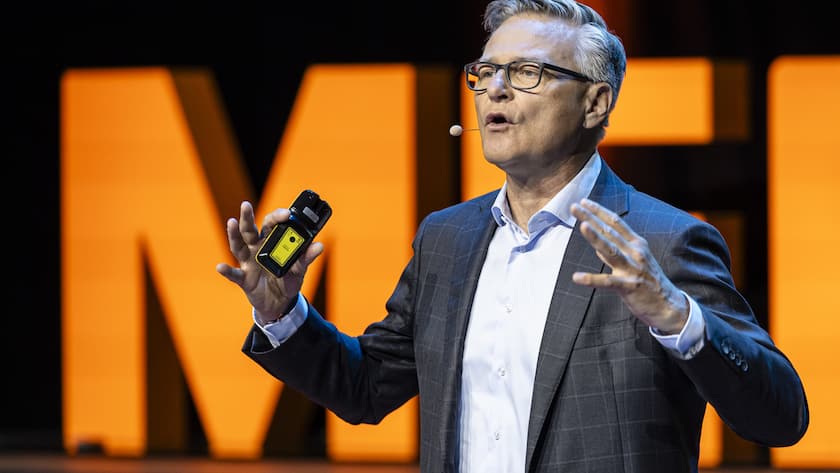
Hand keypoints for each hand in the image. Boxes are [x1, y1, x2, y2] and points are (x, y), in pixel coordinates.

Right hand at [215, 201, 323, 323]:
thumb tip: (319, 246)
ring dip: (234, 235)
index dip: (277, 217)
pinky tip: (221, 266)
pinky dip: (227, 270)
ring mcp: (248, 263)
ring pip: (238, 246)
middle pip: (250, 230)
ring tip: (231, 222)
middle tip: (246, 205)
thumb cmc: (288, 280)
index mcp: (271, 242)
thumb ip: (306, 257)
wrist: (281, 303)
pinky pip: (234, 274)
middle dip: (247, 217)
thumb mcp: (299, 269)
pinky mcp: (244, 279)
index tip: (286, 214)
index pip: (271, 224)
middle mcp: (256, 248)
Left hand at [570, 198, 687, 333]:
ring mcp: (632, 268)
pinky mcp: (629, 286)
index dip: (599, 211)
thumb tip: (597, 246)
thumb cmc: (649, 282)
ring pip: (610, 250)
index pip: (615, 222)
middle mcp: (635, 252)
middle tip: (574, 206)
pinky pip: (607, 282)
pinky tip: (576, 277)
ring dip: (595, 237)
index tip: (584, 201)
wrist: (669, 305)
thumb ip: (617, 252)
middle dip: (591, 218)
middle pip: (610, 232)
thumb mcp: (636, 262)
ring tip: (581, 225)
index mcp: (637, 244)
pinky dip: (591, 279)